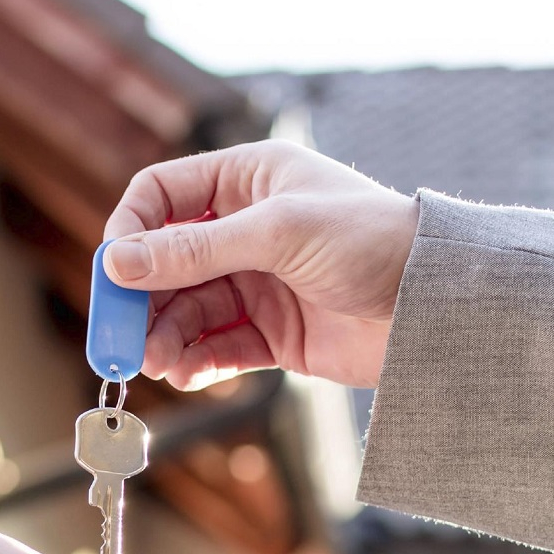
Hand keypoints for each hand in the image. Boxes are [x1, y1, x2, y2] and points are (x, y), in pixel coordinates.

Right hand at [103, 140, 418, 389]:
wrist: (439, 306)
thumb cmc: (372, 241)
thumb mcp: (277, 234)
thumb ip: (194, 251)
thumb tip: (118, 263)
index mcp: (247, 180)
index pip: (162, 196)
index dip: (130, 230)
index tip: (114, 272)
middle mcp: (245, 229)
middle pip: (165, 261)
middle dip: (141, 299)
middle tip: (120, 336)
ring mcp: (257, 282)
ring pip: (186, 310)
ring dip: (164, 335)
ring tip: (155, 362)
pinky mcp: (272, 333)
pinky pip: (216, 347)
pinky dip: (195, 361)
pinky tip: (184, 373)